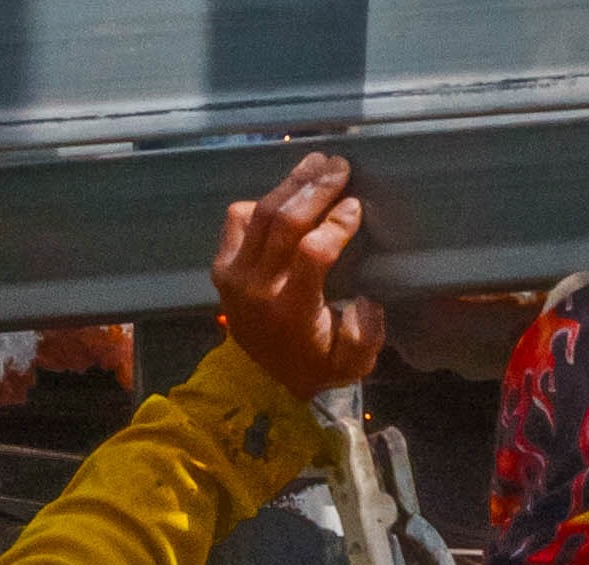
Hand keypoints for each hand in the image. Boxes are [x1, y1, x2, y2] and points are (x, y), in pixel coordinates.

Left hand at [212, 151, 383, 405]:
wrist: (263, 377)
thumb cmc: (315, 363)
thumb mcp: (350, 365)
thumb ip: (365, 337)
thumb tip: (366, 299)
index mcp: (290, 312)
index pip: (313, 253)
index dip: (336, 224)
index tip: (355, 205)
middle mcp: (257, 289)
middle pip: (286, 222)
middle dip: (316, 189)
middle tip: (340, 167)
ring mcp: (234, 274)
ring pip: (264, 212)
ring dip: (293, 182)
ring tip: (317, 162)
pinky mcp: (222, 264)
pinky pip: (240, 217)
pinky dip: (264, 200)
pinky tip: (288, 192)